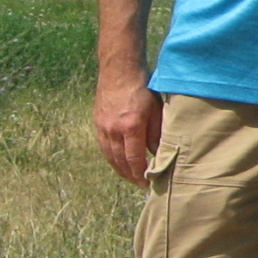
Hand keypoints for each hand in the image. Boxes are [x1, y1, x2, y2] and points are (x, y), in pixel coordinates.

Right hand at [93, 68, 163, 185]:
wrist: (119, 72)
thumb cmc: (143, 89)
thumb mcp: (157, 110)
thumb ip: (157, 134)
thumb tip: (159, 154)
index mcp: (131, 127)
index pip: (134, 158)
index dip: (140, 174)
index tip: (147, 183)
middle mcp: (114, 130)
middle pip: (120, 161)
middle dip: (131, 176)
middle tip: (141, 185)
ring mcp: (103, 127)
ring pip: (110, 156)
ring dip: (120, 170)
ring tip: (131, 178)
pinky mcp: (97, 124)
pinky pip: (103, 147)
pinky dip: (111, 158)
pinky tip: (118, 163)